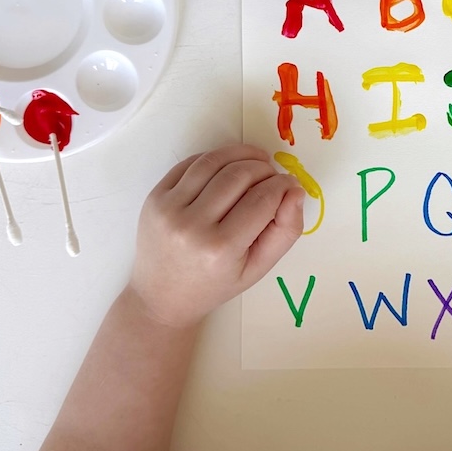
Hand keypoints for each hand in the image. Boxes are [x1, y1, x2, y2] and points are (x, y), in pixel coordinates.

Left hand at [129, 144, 304, 327]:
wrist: (162, 296)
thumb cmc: (215, 284)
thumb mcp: (258, 268)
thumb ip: (285, 231)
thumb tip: (296, 191)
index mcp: (220, 248)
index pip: (262, 199)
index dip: (283, 185)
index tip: (291, 184)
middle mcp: (191, 225)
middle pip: (239, 175)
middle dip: (265, 169)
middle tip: (274, 176)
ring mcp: (168, 208)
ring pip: (214, 162)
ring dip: (242, 155)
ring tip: (257, 162)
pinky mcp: (155, 196)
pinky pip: (190, 163)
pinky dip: (216, 158)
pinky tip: (229, 165)